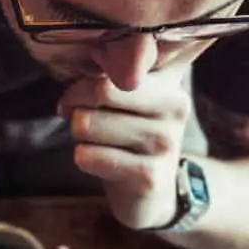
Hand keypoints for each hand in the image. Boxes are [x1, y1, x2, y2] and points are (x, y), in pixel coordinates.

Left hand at [59, 69, 191, 229]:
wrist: (151, 194)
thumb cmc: (130, 139)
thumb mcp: (128, 100)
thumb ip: (112, 74)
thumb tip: (90, 54)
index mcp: (170, 80)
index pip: (119, 62)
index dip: (87, 77)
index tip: (78, 94)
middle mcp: (175, 107)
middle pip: (102, 90)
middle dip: (75, 104)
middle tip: (73, 115)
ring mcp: (165, 143)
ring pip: (89, 123)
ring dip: (78, 134)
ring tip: (91, 140)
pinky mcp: (148, 176)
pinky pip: (91, 156)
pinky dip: (82, 157)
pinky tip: (95, 161)